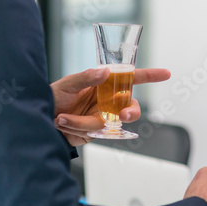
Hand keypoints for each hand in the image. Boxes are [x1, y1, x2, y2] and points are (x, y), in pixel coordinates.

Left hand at [50, 67, 169, 146]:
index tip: (166, 74)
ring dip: (82, 122)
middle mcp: (107, 101)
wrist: (40, 121)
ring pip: (108, 124)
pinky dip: (77, 129)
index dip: (150, 76)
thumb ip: (86, 77)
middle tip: (124, 115)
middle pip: (131, 107)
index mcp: (105, 83)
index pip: (131, 78)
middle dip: (131, 112)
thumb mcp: (67, 83)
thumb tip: (105, 72)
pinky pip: (94, 133)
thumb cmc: (54, 96)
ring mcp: (103, 118)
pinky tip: (63, 124)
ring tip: (61, 118)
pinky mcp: (95, 133)